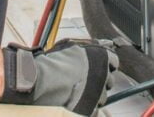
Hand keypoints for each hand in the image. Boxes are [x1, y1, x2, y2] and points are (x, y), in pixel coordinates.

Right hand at [0, 39, 118, 114]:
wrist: (39, 82)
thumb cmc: (53, 62)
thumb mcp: (73, 46)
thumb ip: (93, 45)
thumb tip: (106, 43)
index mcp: (103, 58)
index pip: (114, 61)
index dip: (104, 64)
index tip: (95, 66)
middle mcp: (104, 76)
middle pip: (109, 80)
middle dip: (99, 80)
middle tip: (83, 79)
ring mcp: (98, 95)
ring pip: (102, 96)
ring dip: (93, 94)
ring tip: (76, 90)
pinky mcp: (91, 110)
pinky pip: (94, 110)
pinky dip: (87, 107)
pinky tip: (75, 101)